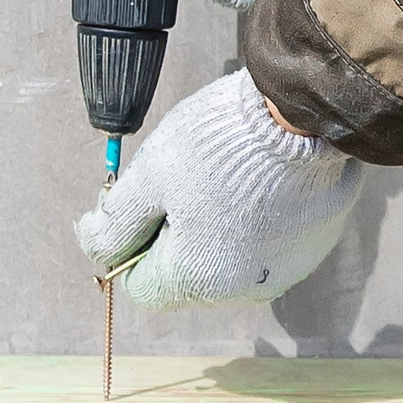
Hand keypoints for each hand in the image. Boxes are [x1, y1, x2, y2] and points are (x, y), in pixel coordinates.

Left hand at [74, 70, 362, 307]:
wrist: (302, 112)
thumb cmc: (220, 143)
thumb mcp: (150, 173)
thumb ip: (115, 220)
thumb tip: (91, 244)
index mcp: (198, 279)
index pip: (142, 287)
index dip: (134, 244)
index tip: (148, 200)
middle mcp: (244, 289)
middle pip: (187, 276)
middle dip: (177, 235)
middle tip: (186, 181)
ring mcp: (284, 271)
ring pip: (228, 260)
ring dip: (218, 228)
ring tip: (226, 176)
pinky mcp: (311, 248)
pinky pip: (268, 245)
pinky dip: (257, 220)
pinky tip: (260, 180)